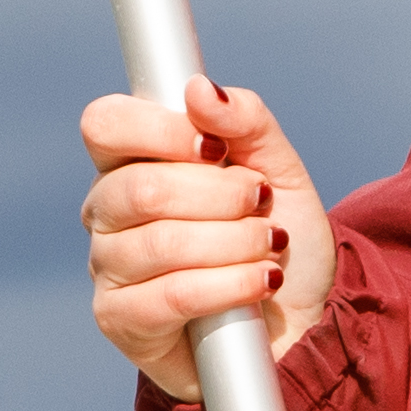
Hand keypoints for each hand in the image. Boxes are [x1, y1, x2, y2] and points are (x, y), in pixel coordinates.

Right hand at [78, 84, 335, 399]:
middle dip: (221, 195)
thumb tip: (199, 90)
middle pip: (140, 187)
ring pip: (161, 242)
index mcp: (131, 162)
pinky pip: (172, 294)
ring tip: (270, 248)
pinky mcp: (121, 320)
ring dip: (236, 243)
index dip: (163, 130)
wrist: (303, 319)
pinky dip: (230, 285)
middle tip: (260, 204)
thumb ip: (245, 121)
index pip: (107, 124)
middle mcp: (107, 211)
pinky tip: (261, 283)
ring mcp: (108, 267)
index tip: (217, 149)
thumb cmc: (278, 240)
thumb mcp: (278, 169)